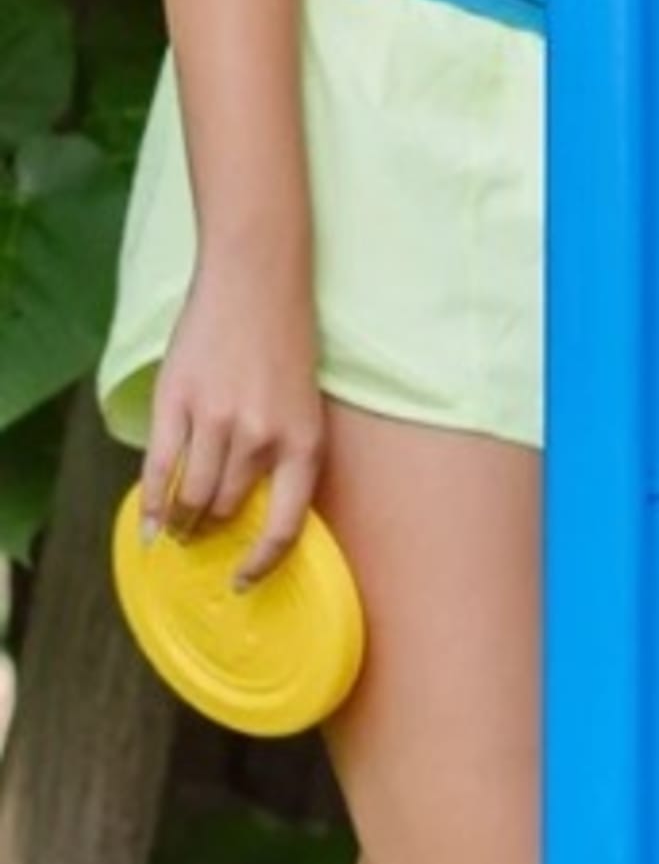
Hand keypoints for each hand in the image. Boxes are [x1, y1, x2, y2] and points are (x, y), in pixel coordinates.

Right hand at [139, 272, 326, 588]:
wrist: (257, 284)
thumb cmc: (285, 347)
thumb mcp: (304, 408)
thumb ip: (284, 456)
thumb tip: (254, 511)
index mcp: (305, 445)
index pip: (283, 526)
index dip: (261, 562)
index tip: (242, 578)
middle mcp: (262, 440)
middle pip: (225, 510)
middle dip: (209, 532)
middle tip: (198, 538)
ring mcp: (217, 421)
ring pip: (190, 494)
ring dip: (179, 519)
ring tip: (173, 528)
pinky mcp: (177, 402)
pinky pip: (159, 466)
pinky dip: (150, 499)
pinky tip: (148, 519)